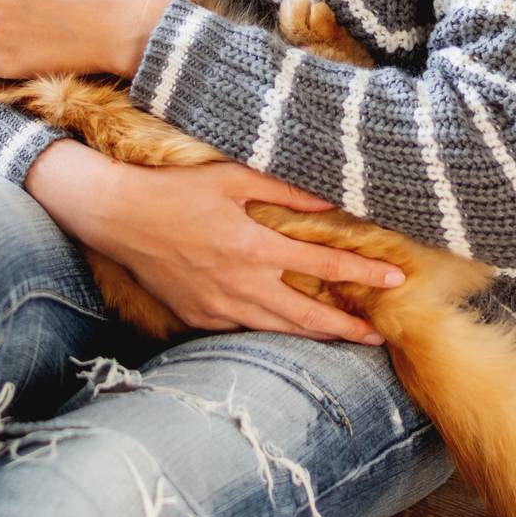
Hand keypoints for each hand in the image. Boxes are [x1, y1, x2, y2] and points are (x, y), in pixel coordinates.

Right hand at [95, 159, 404, 345]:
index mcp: (255, 246)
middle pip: (308, 315)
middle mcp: (242, 284)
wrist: (120, 217)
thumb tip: (328, 199)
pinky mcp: (200, 317)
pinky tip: (283, 329)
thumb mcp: (232, 177)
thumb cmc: (177, 190)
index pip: (324, 264)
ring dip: (314, 335)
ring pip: (278, 330)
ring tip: (343, 339)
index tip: (395, 280)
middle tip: (378, 336)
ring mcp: (219, 306)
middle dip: (348, 328)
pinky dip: (268, 329)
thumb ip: (283, 191)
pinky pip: (243, 328)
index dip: (364, 274)